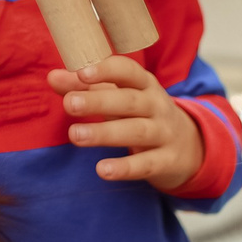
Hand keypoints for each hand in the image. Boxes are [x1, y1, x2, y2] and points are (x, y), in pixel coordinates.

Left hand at [48, 56, 205, 190]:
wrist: (189, 146)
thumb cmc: (142, 115)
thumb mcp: (119, 97)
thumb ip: (86, 88)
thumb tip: (52, 78)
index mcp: (144, 84)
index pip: (127, 71)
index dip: (106, 70)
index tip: (81, 73)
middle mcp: (157, 106)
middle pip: (130, 101)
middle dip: (99, 102)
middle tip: (69, 104)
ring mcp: (165, 134)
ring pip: (137, 132)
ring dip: (106, 133)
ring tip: (76, 135)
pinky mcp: (168, 161)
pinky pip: (146, 164)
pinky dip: (125, 168)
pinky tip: (102, 170)